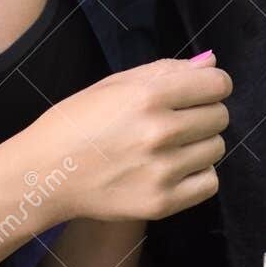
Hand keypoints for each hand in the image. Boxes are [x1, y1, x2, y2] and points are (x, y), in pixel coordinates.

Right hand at [25, 52, 231, 222]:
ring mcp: (163, 170)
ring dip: (199, 144)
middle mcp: (160, 132)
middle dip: (203, 113)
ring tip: (168, 146)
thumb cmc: (78, 122)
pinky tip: (172, 168)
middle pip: (219, 116)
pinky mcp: (162, 202)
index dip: (213, 85)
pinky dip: (197, 175)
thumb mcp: (115, 83)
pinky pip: (210, 182)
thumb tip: (212, 64)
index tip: (200, 91)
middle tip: (175, 120)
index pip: (218, 85)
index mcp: (148, 95)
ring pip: (217, 148)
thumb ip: (167, 70)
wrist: (45, 173)